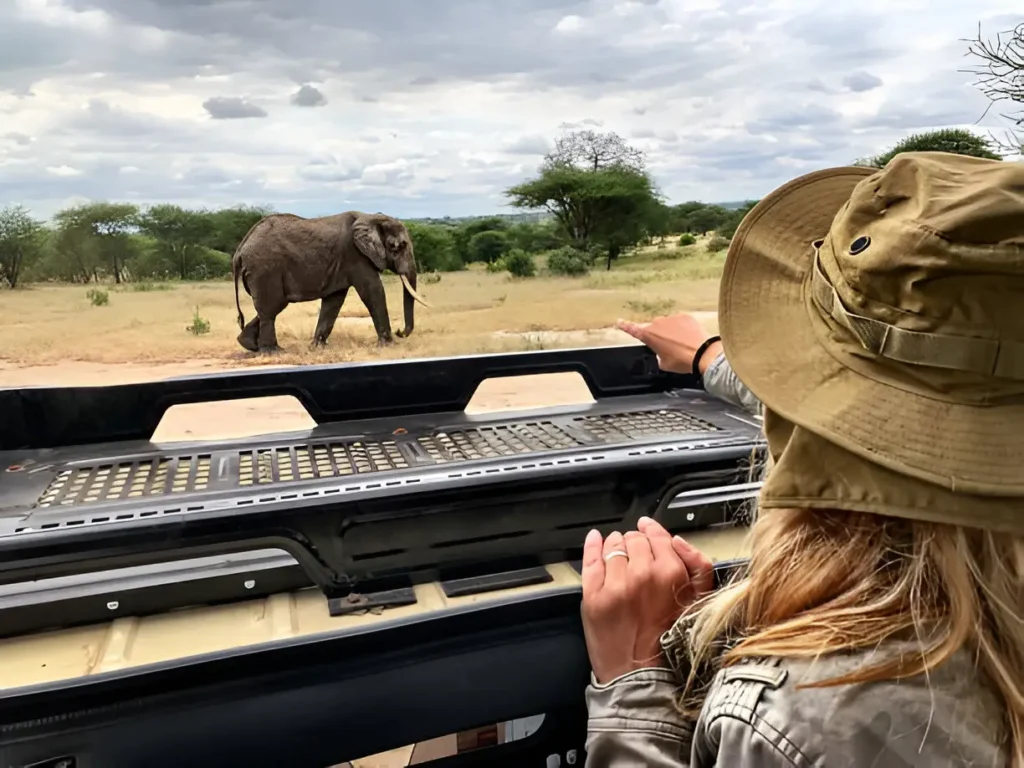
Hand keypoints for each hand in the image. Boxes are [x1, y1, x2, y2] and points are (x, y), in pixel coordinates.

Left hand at [581, 516, 714, 684]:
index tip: (648, 529)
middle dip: (635, 541)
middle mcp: (642, 575)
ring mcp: (615, 585)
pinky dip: (592, 545)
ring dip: (615, 544)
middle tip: (635, 550)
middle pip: (634, 539)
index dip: (652, 531)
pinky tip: (595, 540)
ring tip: (617, 551)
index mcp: (671, 574)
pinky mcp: (593, 596)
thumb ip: (698, 566)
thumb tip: (677, 540)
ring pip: (612, 546)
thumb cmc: (671, 644)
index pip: (657, 537)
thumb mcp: (700, 602)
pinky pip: (590, 559)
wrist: (642, 676)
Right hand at [616, 313, 721, 374]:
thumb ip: (659, 355)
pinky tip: (690, 338)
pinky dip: (684, 328)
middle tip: (670, 348)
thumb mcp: (664, 364)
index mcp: (649, 336)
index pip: (632, 329)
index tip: (619, 321)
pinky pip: (681, 322)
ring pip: (669, 324)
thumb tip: (663, 352)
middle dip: (660, 336)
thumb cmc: (682, 361)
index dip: (625, 326)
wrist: (702, 354)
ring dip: (672, 332)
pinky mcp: (685, 316)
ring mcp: (672, 318)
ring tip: (683, 344)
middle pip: (655, 329)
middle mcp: (658, 324)